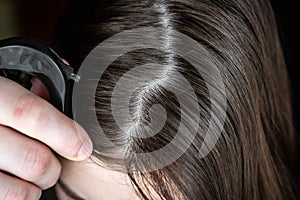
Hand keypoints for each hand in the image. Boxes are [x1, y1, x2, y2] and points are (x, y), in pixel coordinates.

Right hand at [0, 76, 92, 199]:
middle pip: (34, 159)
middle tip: (54, 159)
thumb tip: (52, 92)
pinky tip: (15, 182)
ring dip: (38, 185)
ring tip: (34, 172)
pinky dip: (20, 196)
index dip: (64, 132)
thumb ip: (22, 88)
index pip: (29, 113)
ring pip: (22, 191)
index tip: (83, 146)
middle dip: (54, 165)